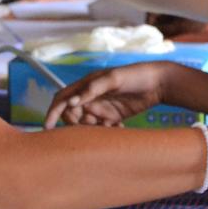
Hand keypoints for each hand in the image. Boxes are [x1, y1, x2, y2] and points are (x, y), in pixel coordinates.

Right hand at [44, 61, 174, 128]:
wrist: (160, 82)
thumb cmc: (136, 75)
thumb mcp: (113, 78)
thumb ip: (92, 89)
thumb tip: (71, 102)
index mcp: (87, 85)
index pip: (62, 99)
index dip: (53, 112)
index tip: (47, 127)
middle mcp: (91, 97)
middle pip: (73, 116)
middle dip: (78, 125)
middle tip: (95, 125)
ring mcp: (102, 107)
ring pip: (87, 125)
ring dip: (94, 130)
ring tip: (111, 125)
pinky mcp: (113, 116)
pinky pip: (102, 129)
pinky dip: (106, 132)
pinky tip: (120, 127)